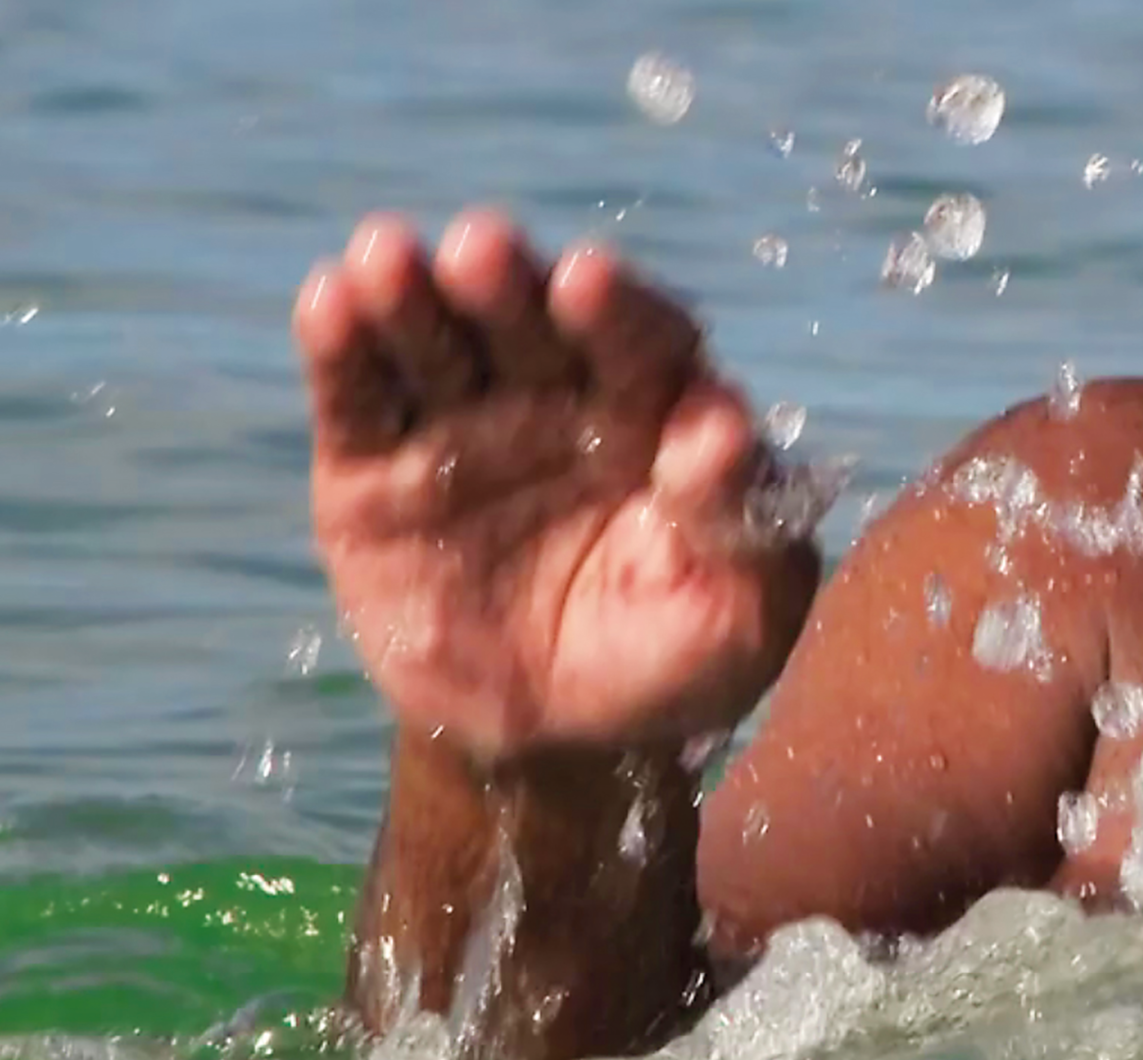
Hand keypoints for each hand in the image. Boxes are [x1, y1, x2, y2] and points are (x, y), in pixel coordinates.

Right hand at [293, 210, 818, 757]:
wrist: (556, 743)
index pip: (641, 339)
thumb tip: (726, 429)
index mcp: (652, 410)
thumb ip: (743, 520)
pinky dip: (340, 347)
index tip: (592, 284)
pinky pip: (356, 401)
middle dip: (505, 281)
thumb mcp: (738, 614)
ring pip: (433, 340)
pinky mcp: (371, 472)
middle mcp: (553, 394)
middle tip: (483, 251)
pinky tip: (330, 301)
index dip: (619, 310)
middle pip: (528, 319)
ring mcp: (457, 424)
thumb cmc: (671, 661)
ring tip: (386, 257)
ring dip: (409, 292)